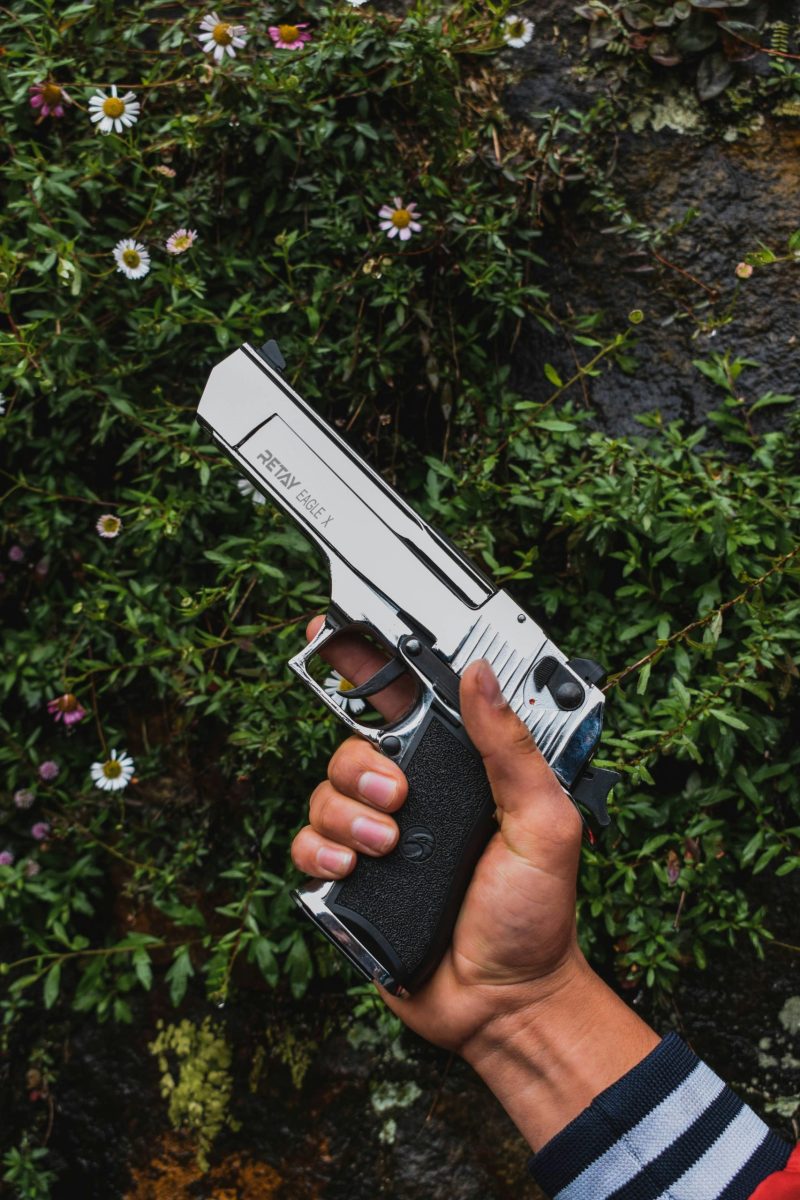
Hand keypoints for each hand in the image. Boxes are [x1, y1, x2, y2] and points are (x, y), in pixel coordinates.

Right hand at [291, 617, 658, 1147]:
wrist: (505, 1002)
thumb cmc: (535, 915)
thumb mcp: (544, 823)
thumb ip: (511, 750)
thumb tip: (482, 676)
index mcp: (457, 773)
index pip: (408, 704)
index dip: (368, 662)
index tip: (335, 629)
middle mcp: (411, 798)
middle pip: (352, 745)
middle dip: (361, 764)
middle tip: (397, 798)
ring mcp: (376, 838)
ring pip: (323, 793)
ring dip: (348, 815)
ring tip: (387, 847)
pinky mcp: (350, 881)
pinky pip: (307, 847)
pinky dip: (321, 852)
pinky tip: (355, 870)